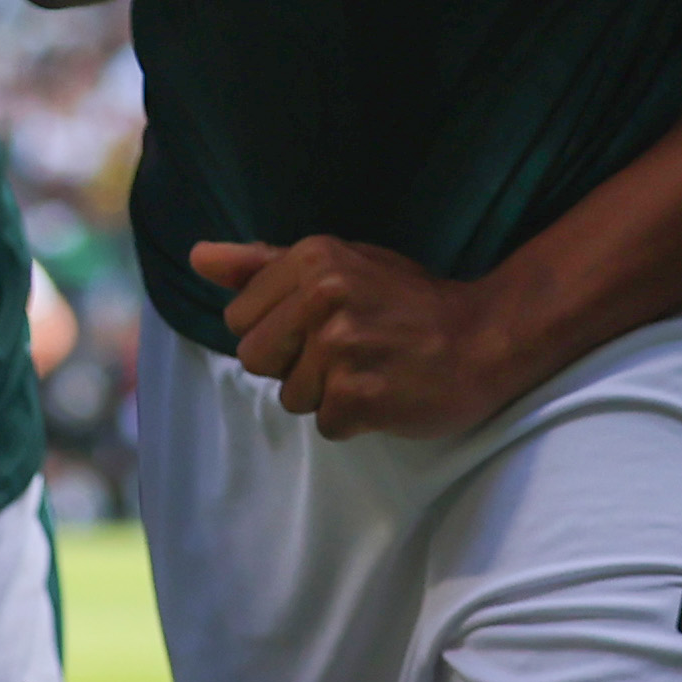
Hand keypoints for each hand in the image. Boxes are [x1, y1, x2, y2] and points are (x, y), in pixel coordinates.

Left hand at [188, 235, 542, 439]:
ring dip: (326, 393)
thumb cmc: (406, 299)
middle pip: (253, 358)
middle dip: (291, 363)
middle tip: (345, 350)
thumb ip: (262, 263)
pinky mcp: (359, 396)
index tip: (320, 323)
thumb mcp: (338, 263)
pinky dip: (353, 418)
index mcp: (311, 258)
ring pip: (290, 396)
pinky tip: (384, 391)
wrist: (485, 336)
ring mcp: (340, 348)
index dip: (276, 329)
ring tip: (370, 368)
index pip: (238, 318)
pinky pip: (325, 424)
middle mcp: (321, 297)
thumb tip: (196, 257)